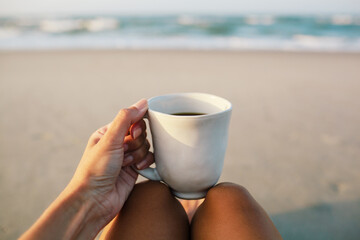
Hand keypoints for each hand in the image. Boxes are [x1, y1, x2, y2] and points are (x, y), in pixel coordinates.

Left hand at [69, 99, 153, 222]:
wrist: (95, 201)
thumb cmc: (95, 170)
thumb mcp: (109, 140)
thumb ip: (126, 118)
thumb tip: (143, 102)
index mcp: (108, 132)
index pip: (132, 119)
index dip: (137, 125)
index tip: (133, 133)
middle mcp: (118, 143)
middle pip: (142, 133)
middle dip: (136, 143)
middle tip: (124, 153)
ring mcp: (127, 156)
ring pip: (146, 146)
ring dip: (138, 155)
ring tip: (125, 164)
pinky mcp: (134, 169)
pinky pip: (149, 159)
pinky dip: (145, 163)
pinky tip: (136, 170)